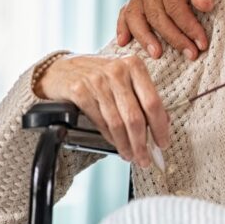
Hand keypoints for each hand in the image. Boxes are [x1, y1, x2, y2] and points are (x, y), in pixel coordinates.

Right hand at [35, 55, 169, 166]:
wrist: (61, 70)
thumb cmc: (100, 75)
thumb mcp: (126, 78)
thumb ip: (144, 96)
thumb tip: (163, 122)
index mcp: (134, 65)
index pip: (153, 102)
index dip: (160, 126)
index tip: (163, 142)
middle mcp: (117, 71)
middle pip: (135, 116)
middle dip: (141, 142)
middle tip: (145, 158)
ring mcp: (97, 81)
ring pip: (117, 123)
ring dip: (126, 144)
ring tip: (131, 155)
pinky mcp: (79, 92)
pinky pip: (100, 122)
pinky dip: (110, 137)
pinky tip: (116, 144)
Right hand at [116, 0, 224, 59]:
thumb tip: (202, 6)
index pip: (174, 6)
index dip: (188, 27)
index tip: (202, 43)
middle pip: (156, 15)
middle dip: (174, 37)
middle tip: (192, 54)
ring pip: (137, 17)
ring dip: (146, 38)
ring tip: (158, 55)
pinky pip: (128, 11)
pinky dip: (124, 27)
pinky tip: (124, 42)